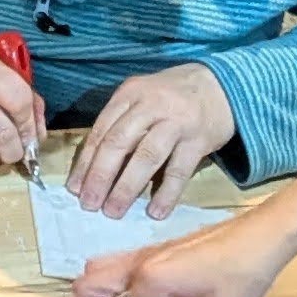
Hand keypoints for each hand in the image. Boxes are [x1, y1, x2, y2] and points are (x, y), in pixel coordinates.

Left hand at [74, 64, 235, 218]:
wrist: (222, 84)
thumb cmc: (172, 96)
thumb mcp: (142, 97)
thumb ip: (121, 122)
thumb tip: (93, 166)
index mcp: (130, 94)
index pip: (102, 131)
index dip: (86, 162)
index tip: (74, 188)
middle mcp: (151, 106)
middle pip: (119, 143)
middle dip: (100, 176)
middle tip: (89, 204)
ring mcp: (177, 122)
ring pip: (146, 157)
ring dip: (127, 187)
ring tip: (114, 211)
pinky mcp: (199, 140)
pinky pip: (179, 170)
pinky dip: (166, 193)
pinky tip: (155, 212)